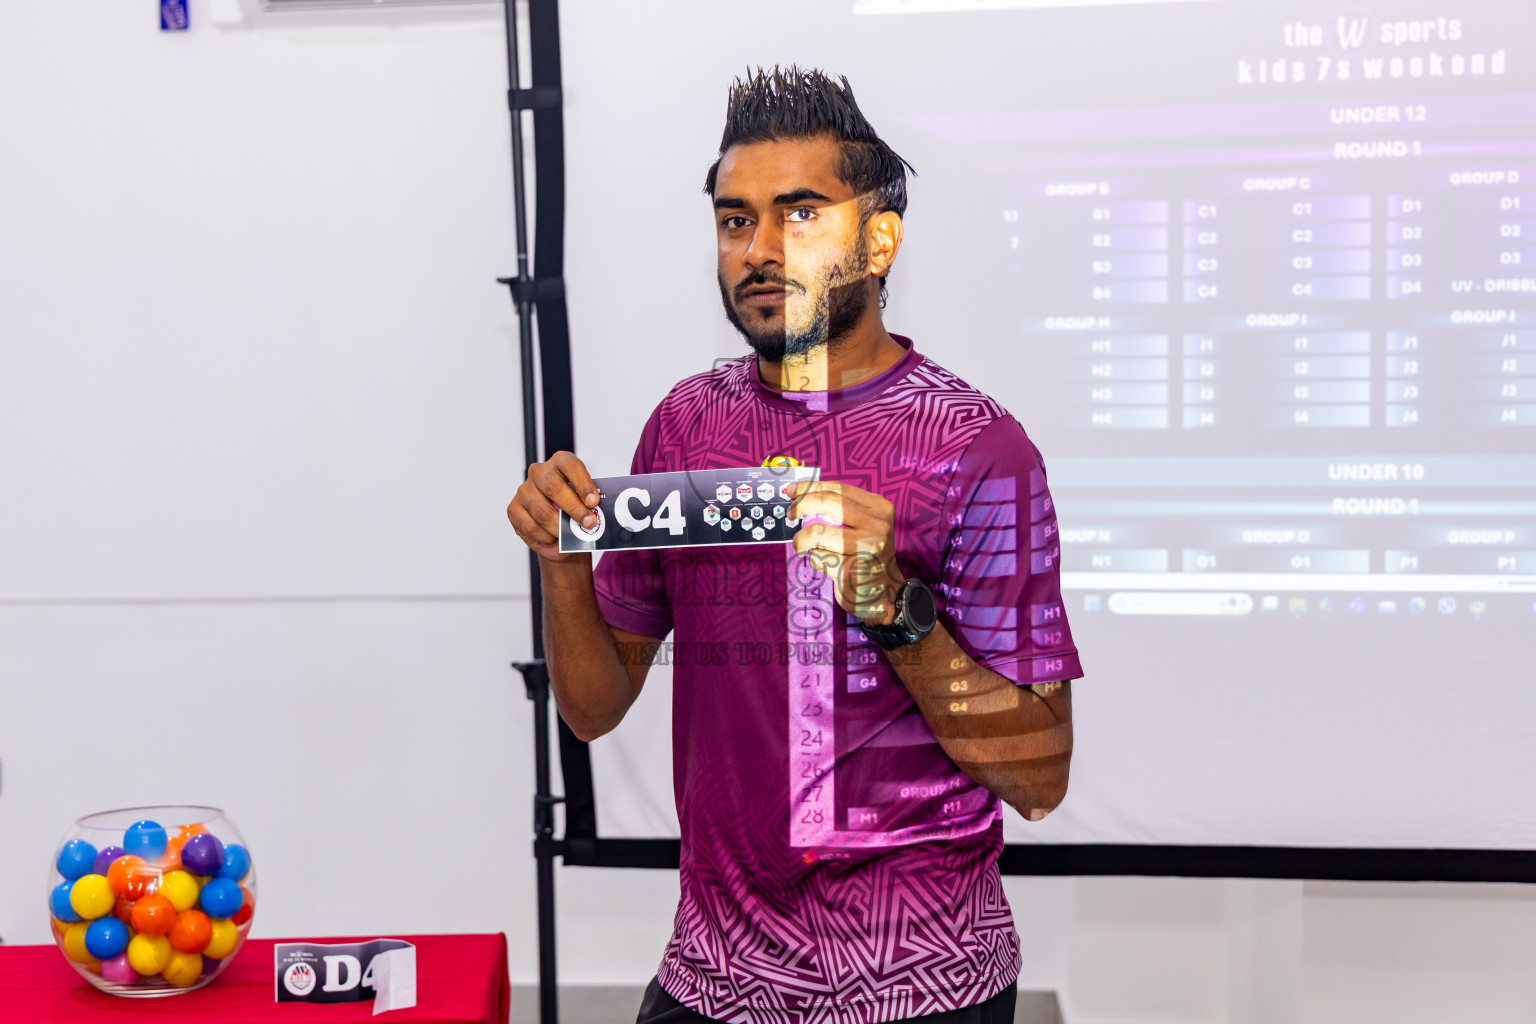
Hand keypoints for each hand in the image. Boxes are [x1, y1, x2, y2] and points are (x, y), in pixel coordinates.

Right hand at [506, 451, 601, 563]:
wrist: (556, 532)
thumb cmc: (572, 511)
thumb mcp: (584, 503)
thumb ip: (589, 504)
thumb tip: (596, 514)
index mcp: (560, 463)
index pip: (570, 465)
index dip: (583, 484)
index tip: (593, 502)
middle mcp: (539, 472)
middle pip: (553, 487)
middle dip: (574, 508)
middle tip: (588, 522)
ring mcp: (524, 490)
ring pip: (542, 512)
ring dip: (560, 527)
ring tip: (570, 534)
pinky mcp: (514, 509)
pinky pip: (531, 526)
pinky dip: (545, 536)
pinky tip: (553, 537)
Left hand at [787, 480, 904, 624]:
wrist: (885, 593)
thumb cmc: (866, 556)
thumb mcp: (864, 526)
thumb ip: (840, 510)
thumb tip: (800, 495)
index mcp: (879, 508)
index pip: (838, 489)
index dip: (810, 487)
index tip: (791, 490)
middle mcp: (876, 526)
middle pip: (827, 502)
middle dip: (801, 505)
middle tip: (790, 514)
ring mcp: (865, 549)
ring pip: (817, 532)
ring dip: (802, 539)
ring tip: (802, 545)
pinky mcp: (850, 570)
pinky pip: (817, 557)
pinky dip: (813, 559)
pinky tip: (824, 564)